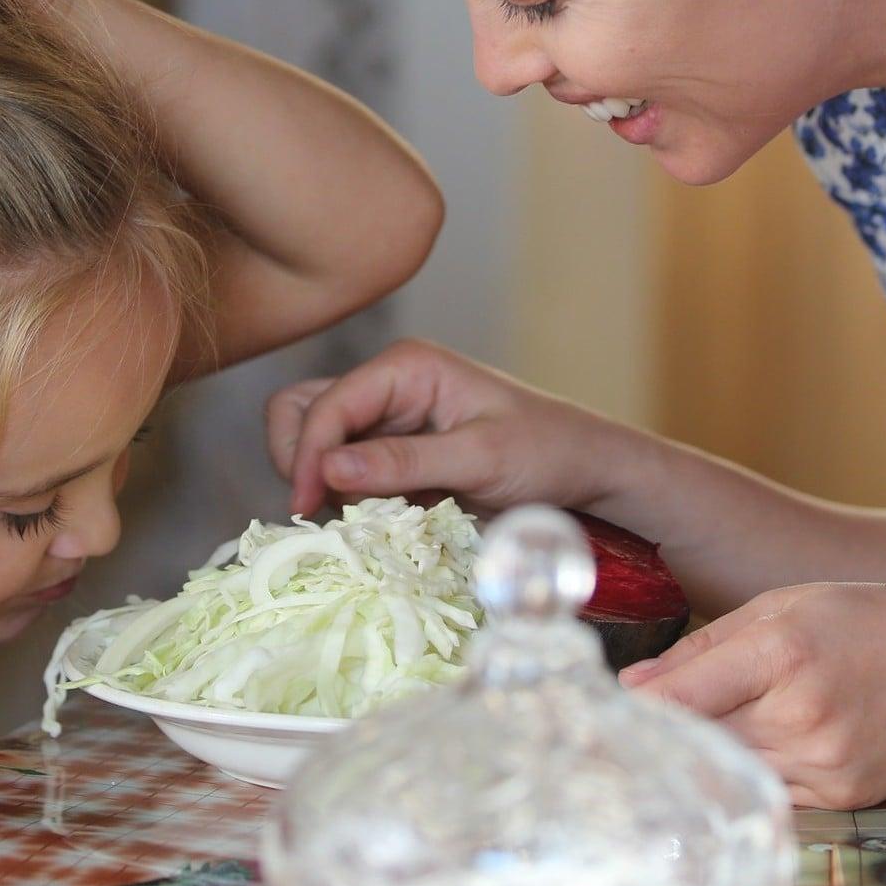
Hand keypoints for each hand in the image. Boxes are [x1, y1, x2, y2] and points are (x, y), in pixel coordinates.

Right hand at [265, 340, 640, 517]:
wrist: (585, 468)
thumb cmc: (546, 451)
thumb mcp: (479, 458)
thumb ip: (403, 462)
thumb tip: (327, 468)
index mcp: (406, 367)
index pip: (326, 405)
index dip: (308, 454)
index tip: (309, 507)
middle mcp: (388, 386)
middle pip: (301, 410)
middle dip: (300, 458)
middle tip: (324, 507)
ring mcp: (387, 419)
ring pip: (315, 440)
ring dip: (319, 478)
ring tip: (356, 515)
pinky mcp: (393, 454)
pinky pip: (344, 471)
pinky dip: (343, 495)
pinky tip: (375, 517)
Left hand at [621, 583, 885, 808]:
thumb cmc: (863, 623)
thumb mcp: (781, 607)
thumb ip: (702, 649)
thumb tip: (634, 686)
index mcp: (783, 652)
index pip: (683, 697)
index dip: (640, 706)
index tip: (612, 706)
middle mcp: (802, 715)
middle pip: (702, 739)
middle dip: (675, 731)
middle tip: (651, 723)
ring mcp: (824, 764)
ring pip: (734, 771)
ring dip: (716, 754)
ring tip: (721, 727)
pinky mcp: (840, 798)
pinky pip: (773, 793)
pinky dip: (760, 773)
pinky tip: (771, 747)